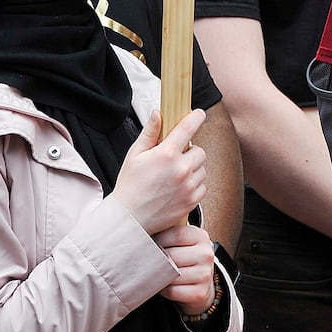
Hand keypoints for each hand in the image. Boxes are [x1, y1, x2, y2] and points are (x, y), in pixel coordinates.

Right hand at [113, 109, 207, 234]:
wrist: (129, 219)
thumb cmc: (130, 185)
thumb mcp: (135, 155)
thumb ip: (150, 132)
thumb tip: (158, 113)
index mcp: (166, 154)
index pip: (188, 128)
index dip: (196, 117)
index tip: (199, 114)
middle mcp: (181, 169)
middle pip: (199, 151)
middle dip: (190, 152)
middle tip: (175, 159)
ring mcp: (188, 186)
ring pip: (202, 168)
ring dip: (192, 169)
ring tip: (174, 176)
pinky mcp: (192, 201)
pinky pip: (202, 186)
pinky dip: (194, 185)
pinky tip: (178, 188)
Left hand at [154, 222, 216, 316]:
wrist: (201, 283)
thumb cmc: (185, 258)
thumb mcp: (183, 242)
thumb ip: (169, 234)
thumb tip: (143, 229)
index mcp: (201, 236)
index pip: (177, 234)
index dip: (159, 238)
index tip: (149, 242)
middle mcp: (206, 254)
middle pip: (172, 255)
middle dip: (157, 259)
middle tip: (147, 260)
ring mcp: (205, 274)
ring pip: (171, 274)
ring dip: (160, 275)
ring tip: (158, 272)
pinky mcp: (199, 293)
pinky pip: (172, 291)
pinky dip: (164, 290)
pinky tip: (166, 285)